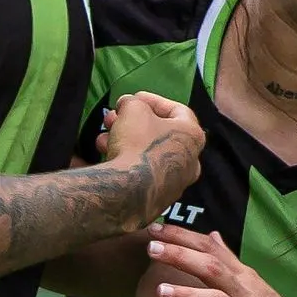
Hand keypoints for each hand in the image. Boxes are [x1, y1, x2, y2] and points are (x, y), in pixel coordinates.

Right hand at [100, 93, 203, 223]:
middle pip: (159, 132)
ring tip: (104, 137)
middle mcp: (190, 160)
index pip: (176, 110)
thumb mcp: (133, 109)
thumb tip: (128, 105)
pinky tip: (107, 155)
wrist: (129, 192)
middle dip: (133, 122)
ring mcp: (175, 182)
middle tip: (114, 117)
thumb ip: (132, 102)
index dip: (152, 100)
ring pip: (148, 153)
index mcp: (192, 136)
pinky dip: (127, 160)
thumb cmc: (138, 144)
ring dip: (124, 140)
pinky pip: (143, 172)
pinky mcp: (159, 198)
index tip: (133, 98)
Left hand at [147, 223, 296, 296]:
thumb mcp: (252, 282)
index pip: (211, 249)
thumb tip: (211, 235)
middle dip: (181, 257)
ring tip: (160, 291)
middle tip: (151, 248)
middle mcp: (244, 294)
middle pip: (212, 269)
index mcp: (242, 277)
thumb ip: (229, 260)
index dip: (183, 237)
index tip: (155, 228)